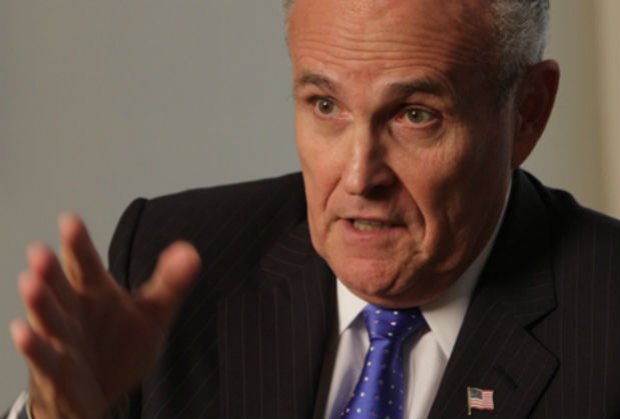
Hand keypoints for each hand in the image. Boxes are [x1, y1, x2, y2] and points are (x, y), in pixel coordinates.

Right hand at [10, 213, 200, 418]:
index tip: (70, 220)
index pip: (86, 263)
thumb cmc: (119, 345)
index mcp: (95, 291)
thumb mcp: (152, 313)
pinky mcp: (56, 371)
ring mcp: (62, 339)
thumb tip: (190, 252)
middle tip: (41, 252)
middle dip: (51, 269)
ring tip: (30, 281)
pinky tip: (23, 331)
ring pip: (48, 317)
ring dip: (39, 301)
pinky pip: (43, 357)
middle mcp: (74, 310)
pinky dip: (33, 345)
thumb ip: (170, 283)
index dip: (78, 243)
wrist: (102, 392)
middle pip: (61, 286)